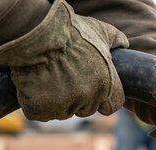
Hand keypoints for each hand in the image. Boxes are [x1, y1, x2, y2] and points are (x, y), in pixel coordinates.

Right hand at [0, 0, 127, 120]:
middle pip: (85, 109)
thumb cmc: (70, 31)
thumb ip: (115, 40)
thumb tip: (123, 43)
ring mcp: (62, 107)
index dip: (103, 100)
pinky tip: (32, 84)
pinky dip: (34, 102)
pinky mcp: (39, 110)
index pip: (111, 106)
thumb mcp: (100, 31)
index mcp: (106, 85)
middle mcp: (87, 99)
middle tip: (63, 77)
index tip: (92, 89)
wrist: (36, 33)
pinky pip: (39, 112)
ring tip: (47, 77)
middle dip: (77, 98)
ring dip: (55, 101)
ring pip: (61, 111)